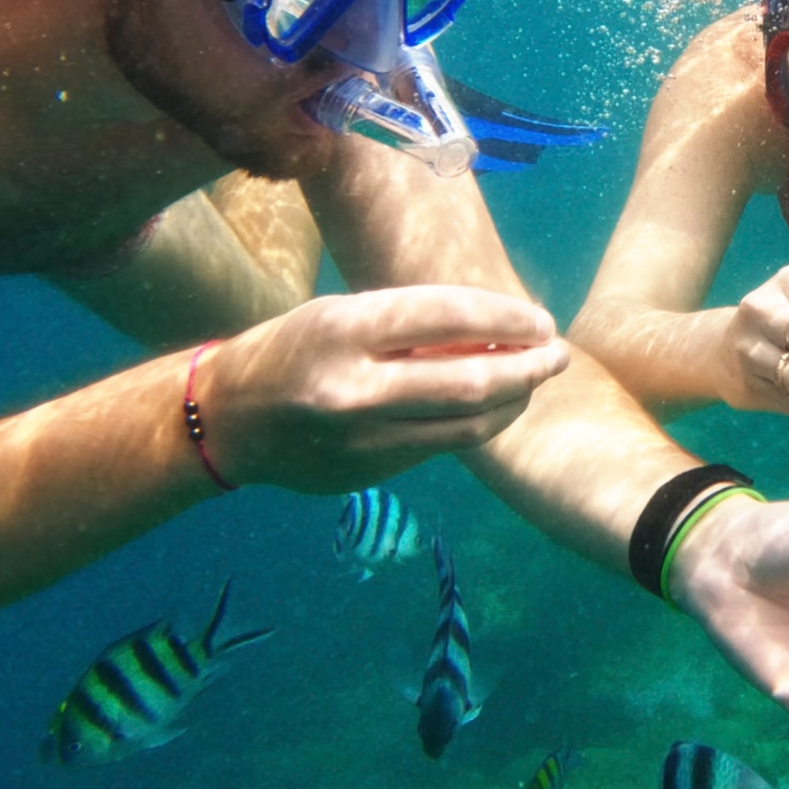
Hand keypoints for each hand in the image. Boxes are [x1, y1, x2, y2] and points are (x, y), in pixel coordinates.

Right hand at [202, 286, 569, 493]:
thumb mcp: (341, 315)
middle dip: (528, 367)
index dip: (508, 317)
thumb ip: (412, 324)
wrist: (229, 420)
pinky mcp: (370, 473)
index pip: (450, 316)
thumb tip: (502, 328)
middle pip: (471, 380)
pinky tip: (495, 406)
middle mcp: (355, 388)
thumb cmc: (295, 350)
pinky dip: (478, 424)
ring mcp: (363, 439)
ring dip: (515, 402)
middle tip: (558, 354)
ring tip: (536, 381)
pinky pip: (441, 447)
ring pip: (468, 426)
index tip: (541, 319)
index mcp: (344, 330)